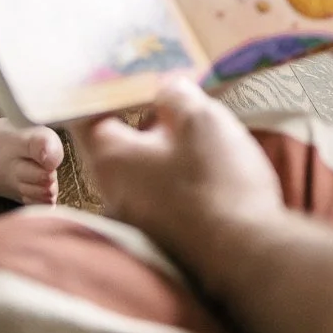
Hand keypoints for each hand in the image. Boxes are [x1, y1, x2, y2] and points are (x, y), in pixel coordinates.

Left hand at [72, 78, 285, 263]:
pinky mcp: (162, 238)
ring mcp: (136, 221)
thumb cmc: (216, 182)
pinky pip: (161, 196)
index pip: (87, 117)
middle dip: (144, 121)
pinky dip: (178, 178)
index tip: (124, 78)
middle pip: (118, 145)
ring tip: (200, 133)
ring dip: (165, 150)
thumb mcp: (201, 120)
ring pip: (143, 171)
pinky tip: (209, 170)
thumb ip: (176, 96)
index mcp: (111, 159)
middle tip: (172, 99)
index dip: (105, 93)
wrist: (245, 254)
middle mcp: (113, 193)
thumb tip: (165, 91)